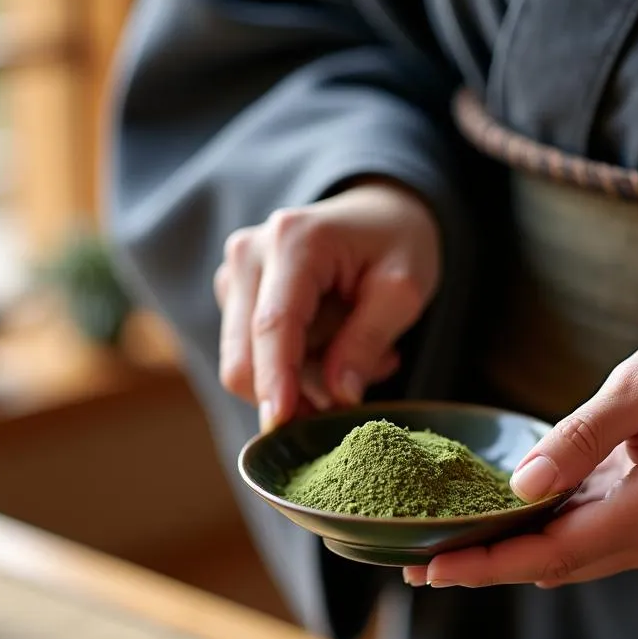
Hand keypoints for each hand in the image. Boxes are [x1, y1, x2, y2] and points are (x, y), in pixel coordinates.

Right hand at [213, 181, 440, 430]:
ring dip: (305, 377)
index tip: (281, 425)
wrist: (377, 213)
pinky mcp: (233, 296)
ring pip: (248, 364)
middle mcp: (249, 254)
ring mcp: (234, 275)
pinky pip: (255, 357)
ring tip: (361, 351)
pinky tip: (336, 343)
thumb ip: (368, 340)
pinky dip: (298, 366)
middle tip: (355, 392)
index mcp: (294, 241)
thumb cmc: (396, 243)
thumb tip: (338, 396)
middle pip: (243, 355)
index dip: (275, 380)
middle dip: (293, 392)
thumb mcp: (404, 290)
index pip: (274, 325)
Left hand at [403, 327, 637, 587]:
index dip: (489, 565)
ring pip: (565, 561)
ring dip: (505, 560)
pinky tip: (495, 532)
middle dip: (484, 568)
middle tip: (414, 567)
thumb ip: (580, 437)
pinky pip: (583, 543)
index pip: (554, 552)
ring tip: (441, 554)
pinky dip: (537, 542)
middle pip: (552, 566)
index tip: (434, 569)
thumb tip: (520, 485)